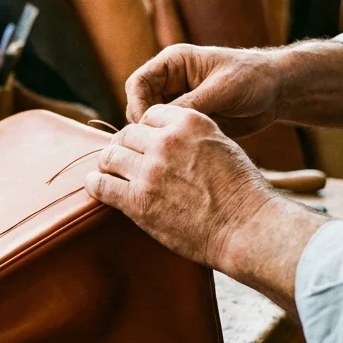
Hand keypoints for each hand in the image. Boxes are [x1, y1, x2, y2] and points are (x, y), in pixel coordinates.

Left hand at [85, 105, 328, 315]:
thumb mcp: (221, 145)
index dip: (144, 130)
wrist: (246, 227)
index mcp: (189, 123)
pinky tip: (97, 185)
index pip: (150, 115)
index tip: (142, 143)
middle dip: (123, 146)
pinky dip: (96, 184)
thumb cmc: (241, 191)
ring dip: (107, 163)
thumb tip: (169, 136)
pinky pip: (102, 185)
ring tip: (108, 171)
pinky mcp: (138, 201)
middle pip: (126, 134)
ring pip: (110, 156)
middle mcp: (166, 142)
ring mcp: (149, 171)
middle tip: (121, 159)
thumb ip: (192, 136)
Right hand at [125, 44, 287, 136]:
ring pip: (150, 124)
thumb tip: (157, 124)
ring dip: (156, 138)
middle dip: (143, 126)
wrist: (278, 92)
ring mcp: (178, 103)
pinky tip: (181, 156)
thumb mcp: (221, 89)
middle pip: (138, 105)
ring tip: (170, 152)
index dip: (136, 104)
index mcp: (174, 64)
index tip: (147, 125)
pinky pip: (169, 135)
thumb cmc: (253, 78)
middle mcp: (171, 83)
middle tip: (156, 145)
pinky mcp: (188, 122)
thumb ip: (190, 104)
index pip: (137, 83)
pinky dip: (170, 145)